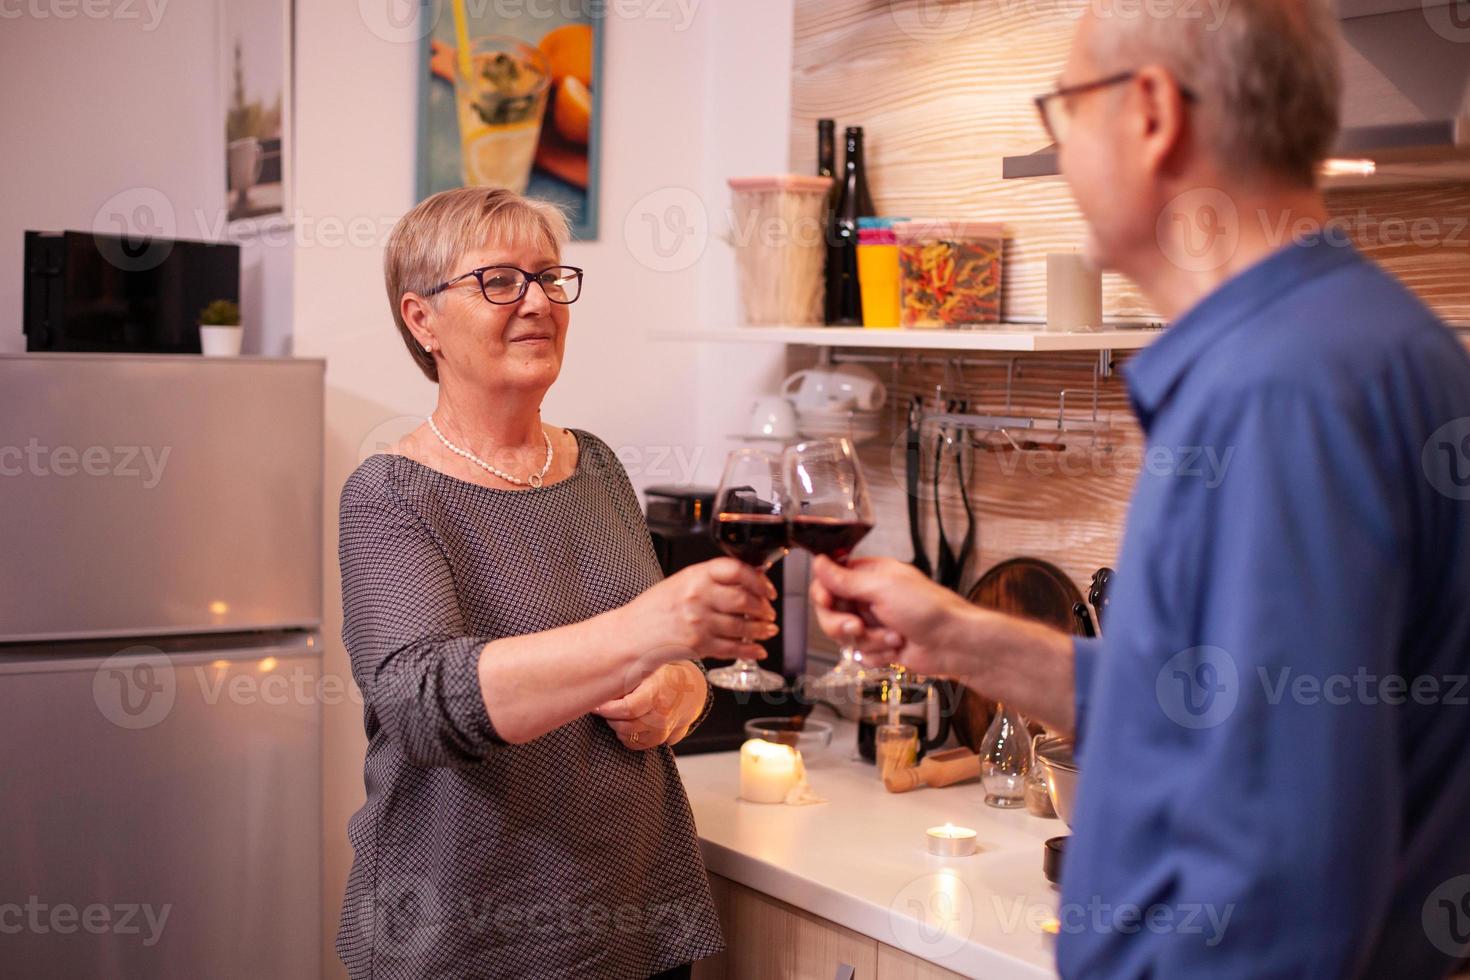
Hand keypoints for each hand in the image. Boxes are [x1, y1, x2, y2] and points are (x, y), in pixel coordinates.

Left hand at [593, 661, 706, 749]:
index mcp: (657, 693)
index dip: (607, 709)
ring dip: (616, 725)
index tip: (596, 704)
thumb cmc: (663, 675)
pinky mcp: (661, 740)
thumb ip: (625, 678)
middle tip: (604, 706)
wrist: (689, 689)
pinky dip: (625, 734)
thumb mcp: (645, 667)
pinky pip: (634, 744)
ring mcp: (663, 730)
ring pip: (627, 736)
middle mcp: (662, 715)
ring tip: (616, 711)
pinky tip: (626, 720)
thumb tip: (599, 688)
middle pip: (624, 725)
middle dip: (609, 716)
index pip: (628, 709)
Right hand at [623, 557, 777, 665]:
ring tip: (768, 630)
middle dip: (763, 608)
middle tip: (769, 612)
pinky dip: (750, 650)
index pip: (736, 570)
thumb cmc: (657, 608)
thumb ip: (713, 580)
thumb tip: (750, 580)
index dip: (759, 580)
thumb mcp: (683, 582)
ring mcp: (698, 622)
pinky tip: (757, 650)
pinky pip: (732, 648)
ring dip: (761, 630)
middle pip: (743, 600)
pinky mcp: (699, 645)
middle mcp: (698, 596)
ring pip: (742, 626)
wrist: (632, 634)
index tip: (768, 589)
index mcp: (696, 575)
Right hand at [809, 555, 981, 678]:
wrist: (953, 644)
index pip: (828, 581)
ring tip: (891, 636)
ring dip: (868, 640)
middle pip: (831, 612)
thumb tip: (819, 562)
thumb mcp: (881, 588)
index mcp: (869, 574)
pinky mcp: (880, 645)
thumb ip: (845, 579)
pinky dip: (877, 655)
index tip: (828, 602)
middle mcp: (868, 597)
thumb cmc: (929, 609)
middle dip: (843, 624)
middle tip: (857, 626)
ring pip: (844, 637)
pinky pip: (860, 654)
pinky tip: (897, 648)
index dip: (824, 595)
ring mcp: (874, 623)